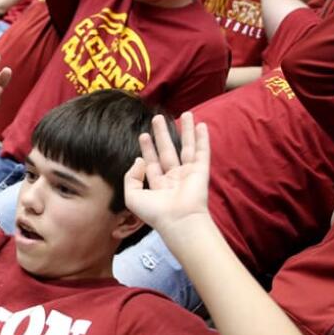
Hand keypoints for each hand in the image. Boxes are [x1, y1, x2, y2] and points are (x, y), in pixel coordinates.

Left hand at [124, 112, 210, 234]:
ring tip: (185, 113)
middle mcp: (174, 179)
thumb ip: (130, 177)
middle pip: (167, 151)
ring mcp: (188, 174)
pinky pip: (202, 152)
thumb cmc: (155, 213)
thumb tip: (139, 159)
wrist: (179, 221)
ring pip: (187, 148)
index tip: (143, 135)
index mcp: (158, 185)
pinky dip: (202, 138)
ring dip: (186, 131)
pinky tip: (201, 125)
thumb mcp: (132, 197)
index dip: (147, 149)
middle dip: (162, 135)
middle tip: (157, 118)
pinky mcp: (201, 172)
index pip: (152, 163)